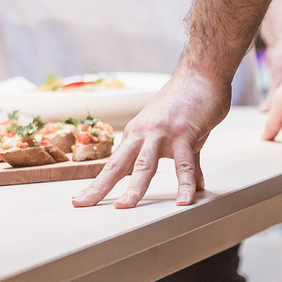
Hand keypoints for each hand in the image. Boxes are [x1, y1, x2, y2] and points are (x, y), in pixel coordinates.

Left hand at [73, 66, 230, 208]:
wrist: (201, 74)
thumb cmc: (187, 103)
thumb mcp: (178, 135)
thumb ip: (185, 162)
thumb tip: (194, 185)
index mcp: (136, 135)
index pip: (113, 165)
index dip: (97, 183)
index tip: (80, 200)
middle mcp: (143, 133)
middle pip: (117, 166)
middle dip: (100, 187)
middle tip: (83, 204)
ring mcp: (161, 132)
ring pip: (144, 165)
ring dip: (135, 188)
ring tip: (125, 208)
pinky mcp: (184, 131)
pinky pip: (184, 163)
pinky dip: (184, 183)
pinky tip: (185, 200)